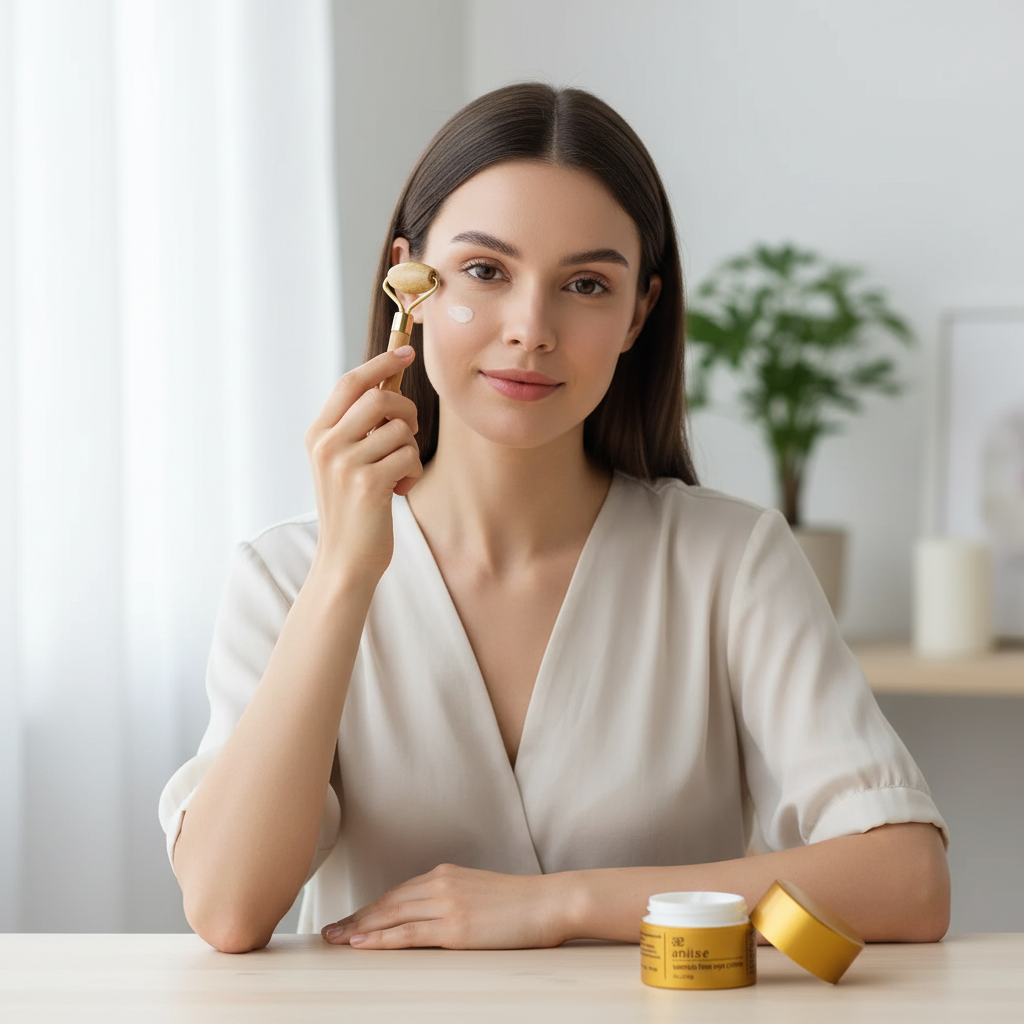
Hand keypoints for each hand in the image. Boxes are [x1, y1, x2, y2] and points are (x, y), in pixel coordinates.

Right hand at [304, 347, 421, 585]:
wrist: (345, 560)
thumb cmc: (355, 509)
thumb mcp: (346, 461)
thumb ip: (359, 426)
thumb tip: (387, 381)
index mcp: (318, 434)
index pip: (350, 382)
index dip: (381, 362)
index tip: (407, 351)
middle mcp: (326, 444)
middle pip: (379, 398)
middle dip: (407, 411)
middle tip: (409, 433)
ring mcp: (344, 463)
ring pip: (400, 429)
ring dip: (411, 450)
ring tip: (398, 474)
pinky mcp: (367, 484)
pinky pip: (409, 456)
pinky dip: (413, 472)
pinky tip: (399, 490)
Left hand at [320, 863, 570, 949]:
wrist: (550, 902)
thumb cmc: (522, 903)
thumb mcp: (480, 895)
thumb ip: (454, 900)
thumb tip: (434, 920)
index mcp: (446, 875)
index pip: (397, 893)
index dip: (370, 908)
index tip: (350, 920)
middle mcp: (441, 884)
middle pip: (387, 903)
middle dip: (356, 918)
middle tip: (329, 932)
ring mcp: (447, 904)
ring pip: (391, 916)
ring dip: (359, 929)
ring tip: (335, 940)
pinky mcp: (455, 926)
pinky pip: (408, 933)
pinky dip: (381, 939)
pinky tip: (361, 944)